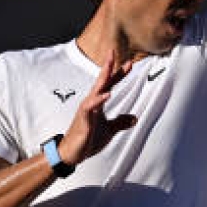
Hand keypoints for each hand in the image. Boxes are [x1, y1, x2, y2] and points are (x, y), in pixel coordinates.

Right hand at [60, 48, 135, 164]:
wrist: (72, 153)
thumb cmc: (87, 140)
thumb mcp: (109, 130)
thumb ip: (120, 122)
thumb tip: (134, 118)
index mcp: (97, 103)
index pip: (109, 85)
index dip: (119, 74)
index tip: (129, 63)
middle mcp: (91, 103)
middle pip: (101, 82)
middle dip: (108, 67)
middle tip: (113, 52)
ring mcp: (86, 110)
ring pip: (95, 91)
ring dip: (103, 79)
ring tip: (110, 68)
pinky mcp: (83, 120)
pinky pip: (90, 107)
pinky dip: (98, 100)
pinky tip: (107, 94)